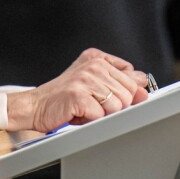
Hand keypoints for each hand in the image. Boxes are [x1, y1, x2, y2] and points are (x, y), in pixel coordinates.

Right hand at [5, 49, 148, 133]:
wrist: (36, 106)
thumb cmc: (64, 98)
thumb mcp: (92, 82)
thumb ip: (118, 81)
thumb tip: (143, 88)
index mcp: (98, 58)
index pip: (133, 76)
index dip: (128, 92)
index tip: (114, 98)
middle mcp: (93, 65)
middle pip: (128, 93)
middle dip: (115, 106)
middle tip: (94, 105)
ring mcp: (86, 79)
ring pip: (117, 105)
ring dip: (102, 114)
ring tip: (86, 109)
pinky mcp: (79, 95)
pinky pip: (101, 115)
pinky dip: (91, 120)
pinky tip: (79, 114)